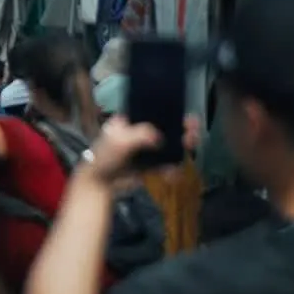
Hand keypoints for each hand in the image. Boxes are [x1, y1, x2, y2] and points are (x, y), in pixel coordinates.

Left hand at [84, 115, 201, 183]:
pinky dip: (173, 167)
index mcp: (131, 120)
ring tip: (190, 148)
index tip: (185, 114)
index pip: (154, 110)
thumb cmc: (105, 157)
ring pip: (170, 145)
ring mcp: (146, 148)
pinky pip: (166, 163)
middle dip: (182, 129)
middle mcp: (141, 132)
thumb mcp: (118, 142)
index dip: (171, 111)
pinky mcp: (150, 164)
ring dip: (182, 147)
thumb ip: (139, 135)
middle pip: (167, 127)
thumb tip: (158, 137)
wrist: (100, 184)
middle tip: (193, 133)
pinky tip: (173, 173)